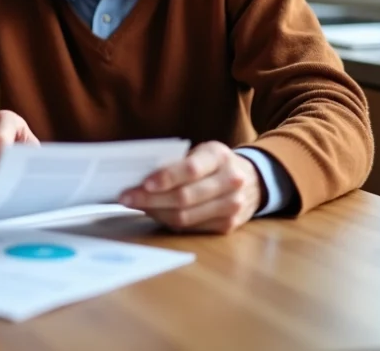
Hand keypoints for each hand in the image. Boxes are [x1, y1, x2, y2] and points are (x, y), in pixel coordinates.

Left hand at [119, 141, 261, 233]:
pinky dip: (168, 221)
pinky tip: (154, 213)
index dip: (166, 178)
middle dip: (151, 199)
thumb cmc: (216, 164)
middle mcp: (230, 181)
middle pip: (185, 197)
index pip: (190, 169)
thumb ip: (178, 162)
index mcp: (219, 156)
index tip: (143, 183)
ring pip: (186, 216)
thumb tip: (140, 177)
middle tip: (126, 198)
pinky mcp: (228, 226)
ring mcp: (232, 206)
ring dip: (155, 212)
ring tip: (135, 206)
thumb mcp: (202, 153)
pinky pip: (190, 228)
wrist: (254, 181)